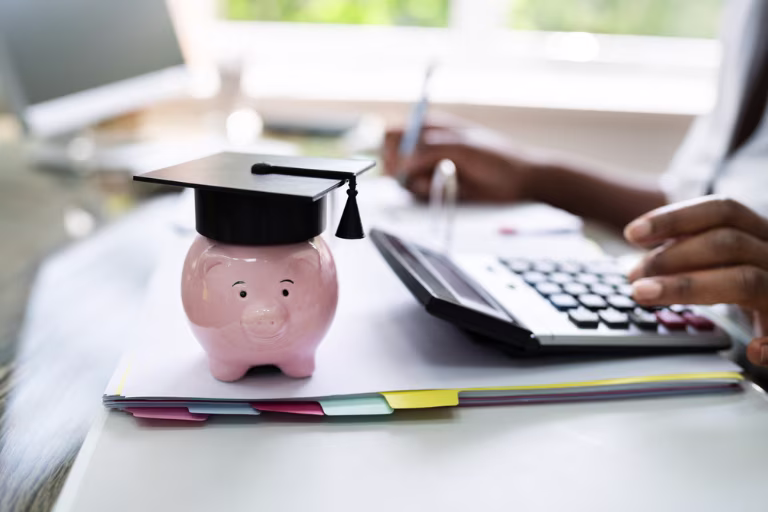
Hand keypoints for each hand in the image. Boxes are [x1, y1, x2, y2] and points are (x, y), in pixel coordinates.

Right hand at [381, 124, 545, 201]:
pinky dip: (425, 192)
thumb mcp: (462, 147)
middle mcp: (425, 145)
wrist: (518, 180)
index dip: (392, 148)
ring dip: (416, 183)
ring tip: (439, 181)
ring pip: (403, 177)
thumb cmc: (495, 156)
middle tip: (420, 175)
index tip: (402, 162)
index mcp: (430, 126)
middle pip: (393, 157)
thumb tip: (403, 163)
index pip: (393, 133)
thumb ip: (430, 151)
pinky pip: (417, 191)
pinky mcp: (436, 185)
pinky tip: (444, 189)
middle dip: (400, 169)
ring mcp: (430, 166)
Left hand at [624, 196, 767, 366]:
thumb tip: (638, 267)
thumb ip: (690, 255)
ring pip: (745, 280)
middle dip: (671, 257)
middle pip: (727, 243)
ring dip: (686, 286)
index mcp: (760, 235)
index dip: (674, 218)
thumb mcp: (724, 263)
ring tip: (644, 294)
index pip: (722, 210)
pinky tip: (750, 351)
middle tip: (633, 275)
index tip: (632, 233)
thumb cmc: (750, 288)